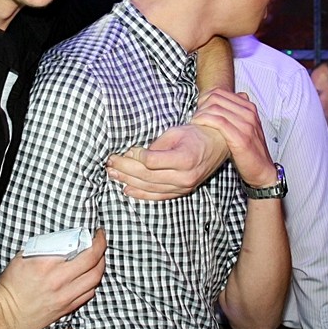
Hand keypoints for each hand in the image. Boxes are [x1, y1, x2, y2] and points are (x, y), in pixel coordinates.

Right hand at [0, 229, 106, 328]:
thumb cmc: (11, 285)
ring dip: (101, 265)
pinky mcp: (67, 308)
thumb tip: (62, 238)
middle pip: (94, 263)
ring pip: (95, 279)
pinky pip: (89, 293)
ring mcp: (65, 296)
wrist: (5, 314)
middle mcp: (60, 280)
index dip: (95, 239)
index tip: (97, 232)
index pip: (82, 250)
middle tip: (101, 240)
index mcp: (48, 264)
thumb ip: (44, 247)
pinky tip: (90, 276)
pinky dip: (93, 282)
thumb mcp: (22, 257)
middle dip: (102, 248)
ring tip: (99, 257)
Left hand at [106, 124, 227, 199]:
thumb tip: (133, 154)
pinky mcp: (182, 192)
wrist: (217, 146)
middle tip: (110, 162)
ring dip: (128, 181)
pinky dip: (141, 194)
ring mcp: (184, 187)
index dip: (136, 156)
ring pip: (149, 188)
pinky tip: (127, 189)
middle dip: (125, 169)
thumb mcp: (176, 132)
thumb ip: (156, 145)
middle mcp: (185, 176)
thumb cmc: (195, 135)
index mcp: (185, 158)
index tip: (128, 150)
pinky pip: (158, 196)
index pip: (151, 161)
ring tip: (112, 174)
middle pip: (147, 176)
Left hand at [191, 89, 276, 186]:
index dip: (204, 99)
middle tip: (195, 117)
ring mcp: (246, 124)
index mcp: (249, 108)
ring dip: (201, 114)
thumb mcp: (243, 128)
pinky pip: (218, 122)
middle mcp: (249, 113)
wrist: (261, 171)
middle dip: (201, 106)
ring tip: (195, 122)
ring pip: (216, 108)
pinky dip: (205, 121)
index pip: (220, 93)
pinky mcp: (241, 137)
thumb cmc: (248, 151)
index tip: (198, 109)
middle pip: (216, 98)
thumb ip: (233, 114)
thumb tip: (215, 103)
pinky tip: (198, 126)